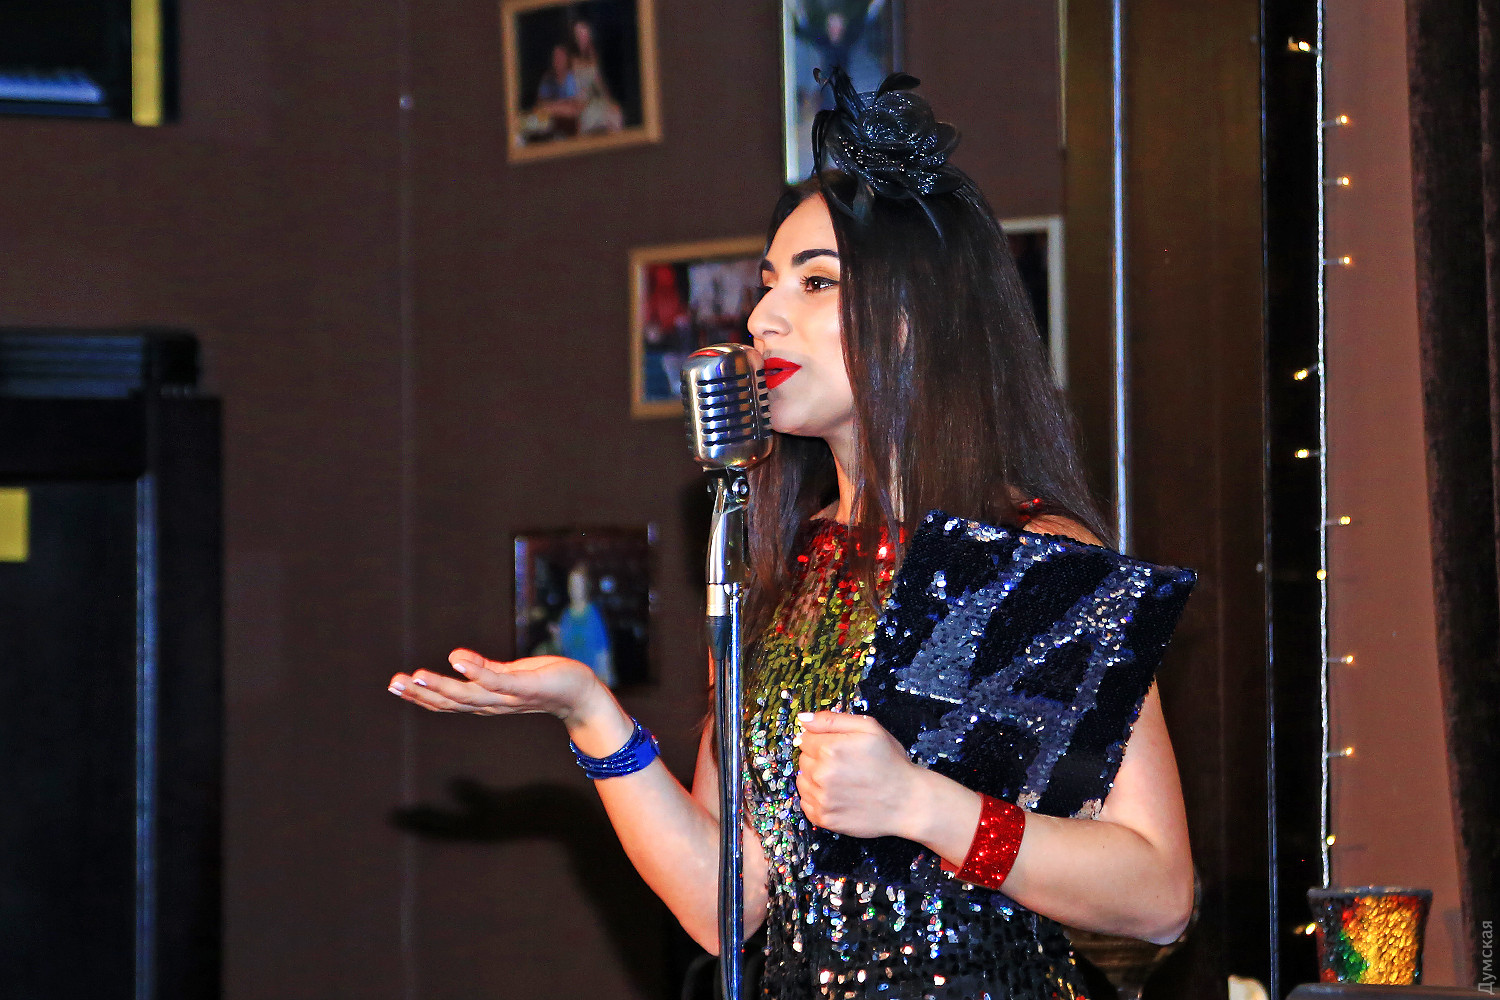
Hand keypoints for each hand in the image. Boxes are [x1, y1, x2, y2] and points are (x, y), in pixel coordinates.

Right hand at [388, 648, 610, 729]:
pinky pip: (498, 681)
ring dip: (441, 687)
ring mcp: (509, 697)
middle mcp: (493, 704)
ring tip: (417, 676)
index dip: (420, 696)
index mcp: (486, 700)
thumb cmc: (546, 681)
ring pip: (469, 695)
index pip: (448, 701)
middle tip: (395, 682)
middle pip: (451, 702)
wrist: (581, 693)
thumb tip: (454, 659)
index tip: (395, 684)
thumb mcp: (510, 674)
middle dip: (421, 694)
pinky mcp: (526, 687)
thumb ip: (483, 670)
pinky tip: (457, 661)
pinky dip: (476, 672)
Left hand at [795, 711, 926, 839]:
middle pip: (803, 759)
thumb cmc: (891, 762)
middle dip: (818, 759)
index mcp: (830, 749)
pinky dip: (816, 798)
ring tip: (841, 780)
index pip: (805, 738)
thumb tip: (803, 718)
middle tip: (844, 764)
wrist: (907, 801)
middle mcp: (822, 774)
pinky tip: (836, 795)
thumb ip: (832, 720)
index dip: (821, 741)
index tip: (837, 747)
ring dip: (815, 778)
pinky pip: (806, 802)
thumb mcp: (869, 728)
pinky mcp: (824, 818)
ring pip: (802, 780)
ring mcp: (822, 798)